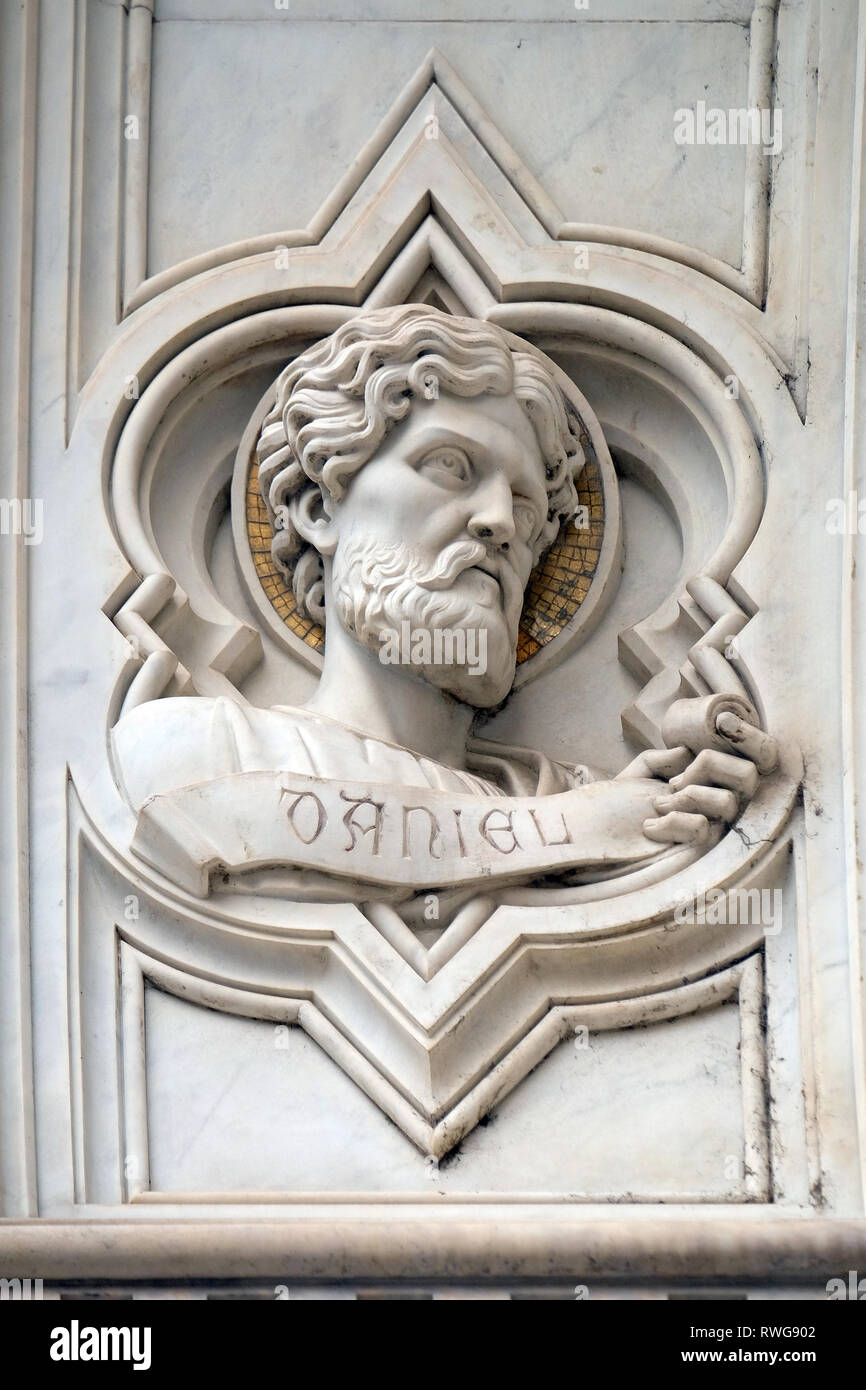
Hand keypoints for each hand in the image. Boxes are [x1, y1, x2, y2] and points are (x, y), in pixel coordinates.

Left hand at [616, 722, 767, 846]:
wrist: (600, 830)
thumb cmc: (624, 800)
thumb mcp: (645, 767)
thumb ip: (668, 757)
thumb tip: (688, 752)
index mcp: (717, 778)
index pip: (758, 756)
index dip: (751, 738)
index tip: (722, 723)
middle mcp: (726, 802)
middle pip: (749, 774)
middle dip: (709, 765)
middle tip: (675, 781)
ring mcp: (718, 828)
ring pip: (726, 801)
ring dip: (685, 797)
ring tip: (657, 805)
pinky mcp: (703, 851)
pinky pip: (701, 826)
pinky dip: (670, 823)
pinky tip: (650, 827)